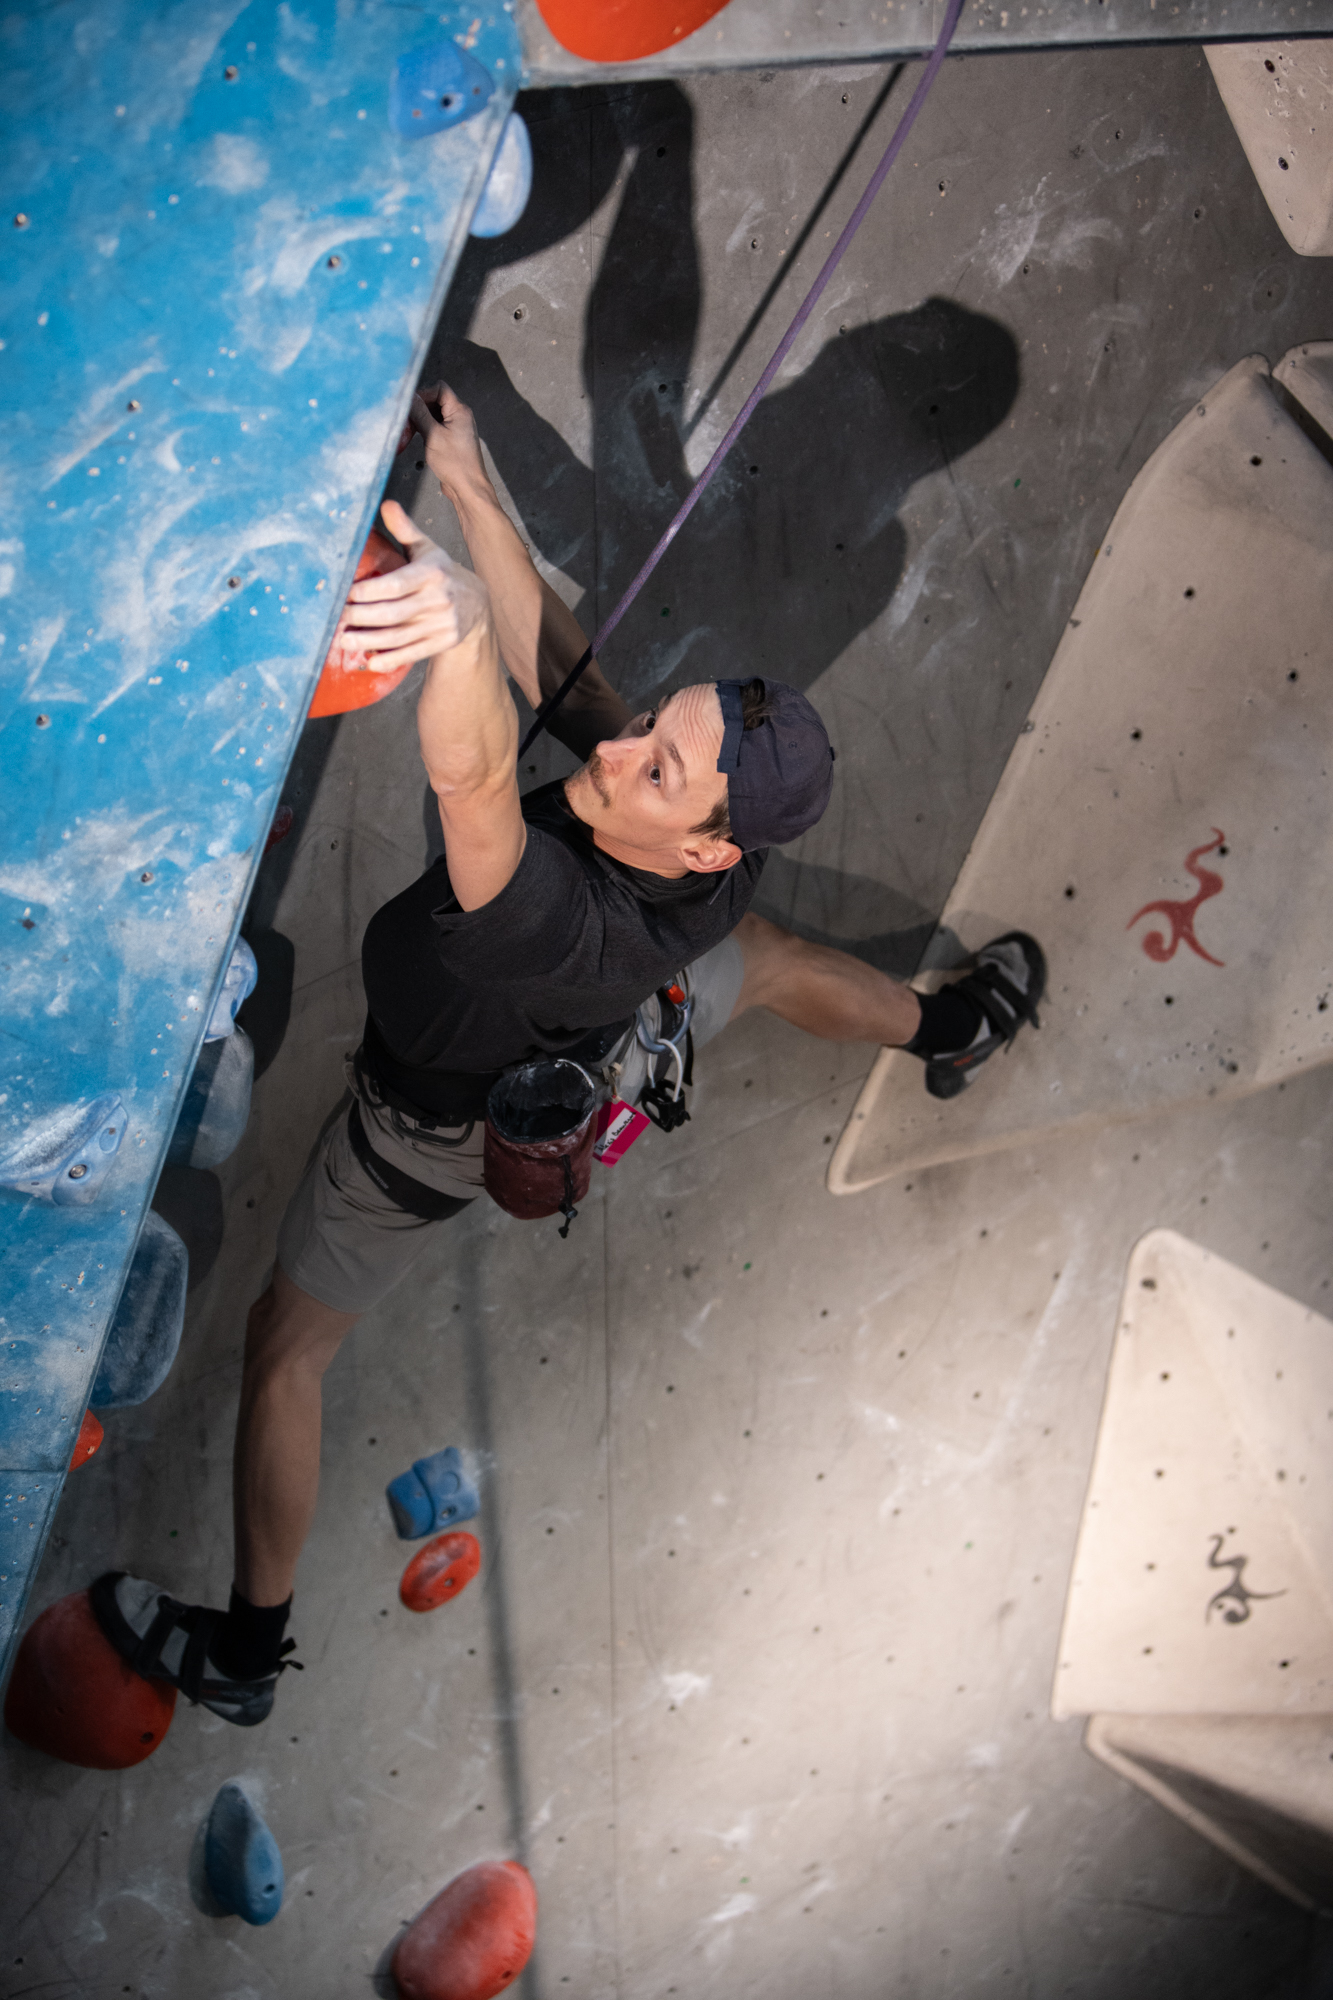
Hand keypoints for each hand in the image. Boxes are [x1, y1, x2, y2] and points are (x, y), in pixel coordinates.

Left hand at [339, 500, 488, 673]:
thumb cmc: (441, 574)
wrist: (477, 605)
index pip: (396, 584)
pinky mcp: (442, 642)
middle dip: (362, 618)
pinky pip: (413, 653)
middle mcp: (439, 599)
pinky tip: (370, 661)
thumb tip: (385, 504)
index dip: (369, 591)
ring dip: (369, 641)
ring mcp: (442, 624)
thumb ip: (405, 529)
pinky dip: (391, 659)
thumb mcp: (427, 549)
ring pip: (399, 636)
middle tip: (337, 620)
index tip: (345, 594)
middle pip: (393, 613)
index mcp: (433, 573)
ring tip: (344, 641)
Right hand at [409, 382, 488, 498]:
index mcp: (460, 411)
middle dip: (420, 408)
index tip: (411, 405)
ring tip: (412, 431)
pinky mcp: (451, 439)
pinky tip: (418, 439)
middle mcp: (460, 416)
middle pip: (436, 401)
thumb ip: (420, 413)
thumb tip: (411, 397)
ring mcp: (456, 428)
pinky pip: (436, 427)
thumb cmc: (455, 464)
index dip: (424, 394)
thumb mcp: (432, 435)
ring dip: (421, 420)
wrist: (467, 487)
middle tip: (408, 420)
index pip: (440, 389)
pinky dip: (425, 430)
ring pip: (434, 414)